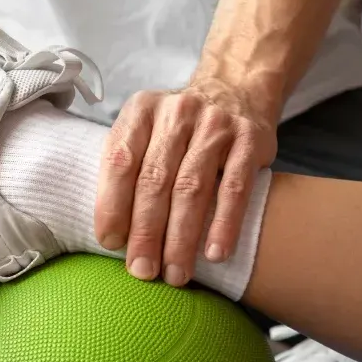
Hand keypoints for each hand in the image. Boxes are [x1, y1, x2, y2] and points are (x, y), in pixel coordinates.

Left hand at [96, 79, 278, 286]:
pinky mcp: (250, 140)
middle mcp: (178, 113)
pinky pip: (235, 189)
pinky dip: (224, 224)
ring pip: (192, 188)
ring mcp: (216, 125)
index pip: (121, 160)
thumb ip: (129, 166)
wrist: (237, 88)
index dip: (112, 204)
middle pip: (155, 180)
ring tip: (176, 273)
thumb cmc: (182, 125)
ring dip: (182, 237)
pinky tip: (216, 254)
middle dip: (146, 232)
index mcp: (143, 110)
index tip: (111, 243)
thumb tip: (114, 233)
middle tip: (142, 270)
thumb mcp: (148, 128)